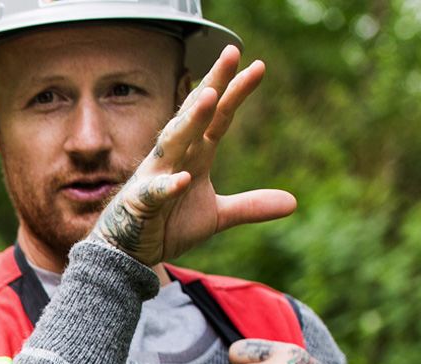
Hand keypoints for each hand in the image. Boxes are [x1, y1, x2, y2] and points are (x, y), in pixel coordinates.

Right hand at [93, 46, 296, 265]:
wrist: (127, 252)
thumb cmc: (167, 224)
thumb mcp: (216, 216)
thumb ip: (250, 206)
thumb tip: (293, 202)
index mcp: (195, 155)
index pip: (218, 117)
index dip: (236, 92)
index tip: (257, 66)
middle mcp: (174, 157)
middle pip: (196, 115)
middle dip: (214, 84)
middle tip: (232, 53)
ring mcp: (155, 176)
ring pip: (173, 141)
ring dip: (190, 120)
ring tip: (210, 96)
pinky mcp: (139, 202)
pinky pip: (155, 191)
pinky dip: (167, 185)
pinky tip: (181, 178)